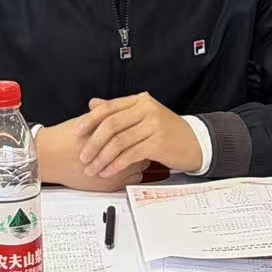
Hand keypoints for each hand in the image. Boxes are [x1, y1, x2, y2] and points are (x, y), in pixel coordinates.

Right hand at [35, 118, 146, 191]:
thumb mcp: (89, 119)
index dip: (138, 129)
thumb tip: (124, 110)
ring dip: (137, 160)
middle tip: (136, 140)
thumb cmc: (67, 138)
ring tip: (130, 153)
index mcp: (114, 134)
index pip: (139, 131)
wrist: (51, 157)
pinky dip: (131, 173)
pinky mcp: (112, 185)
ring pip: (142, 165)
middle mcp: (118, 154)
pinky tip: (123, 166)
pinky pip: (134, 179)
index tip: (138, 127)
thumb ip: (109, 114)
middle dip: (139, 144)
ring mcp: (117, 171)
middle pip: (143, 148)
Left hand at [77, 93, 201, 179]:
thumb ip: (118, 110)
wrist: (194, 142)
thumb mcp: (142, 116)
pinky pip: (131, 154)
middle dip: (93, 142)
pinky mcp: (158, 142)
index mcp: (140, 100)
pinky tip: (108, 171)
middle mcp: (146, 109)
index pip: (109, 108)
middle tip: (83, 156)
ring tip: (92, 168)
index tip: (77, 132)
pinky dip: (116, 164)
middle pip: (112, 124)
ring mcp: (153, 125)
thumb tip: (92, 104)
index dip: (90, 120)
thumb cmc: (166, 131)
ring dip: (102, 157)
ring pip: (119, 141)